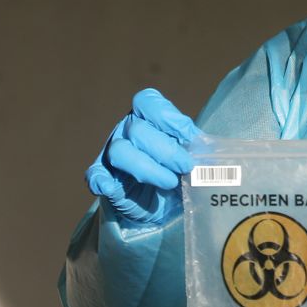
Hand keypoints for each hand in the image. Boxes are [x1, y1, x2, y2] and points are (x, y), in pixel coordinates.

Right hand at [86, 88, 201, 223]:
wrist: (160, 205)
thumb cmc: (178, 173)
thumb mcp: (190, 158)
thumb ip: (197, 151)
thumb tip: (211, 156)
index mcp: (146, 118)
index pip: (148, 102)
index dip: (168, 117)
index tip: (189, 137)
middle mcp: (126, 130)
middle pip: (137, 130)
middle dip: (166, 150)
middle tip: (186, 167)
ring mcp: (111, 153)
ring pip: (119, 151)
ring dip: (146, 168)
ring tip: (170, 183)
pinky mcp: (103, 178)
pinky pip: (95, 176)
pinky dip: (100, 180)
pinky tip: (110, 188)